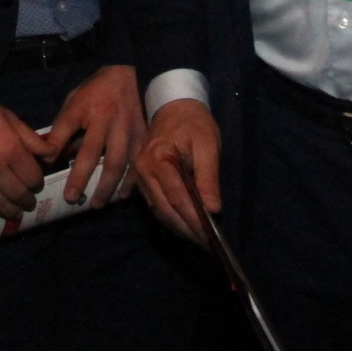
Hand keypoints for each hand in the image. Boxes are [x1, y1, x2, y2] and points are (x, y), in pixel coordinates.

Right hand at [0, 89, 54, 230]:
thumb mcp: (8, 116)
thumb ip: (30, 138)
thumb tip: (51, 154)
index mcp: (12, 149)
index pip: (33, 177)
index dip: (37, 182)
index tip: (35, 184)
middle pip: (19, 193)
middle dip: (27, 200)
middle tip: (28, 202)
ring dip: (10, 212)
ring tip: (15, 214)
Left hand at [46, 64, 143, 206]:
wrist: (129, 75)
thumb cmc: (96, 91)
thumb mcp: (74, 102)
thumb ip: (62, 128)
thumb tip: (52, 156)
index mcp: (94, 113)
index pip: (74, 137)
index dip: (61, 155)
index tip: (50, 171)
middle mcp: (114, 125)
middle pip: (104, 157)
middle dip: (88, 179)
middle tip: (74, 199)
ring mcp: (132, 132)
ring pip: (124, 164)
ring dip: (110, 186)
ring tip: (98, 203)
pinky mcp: (144, 137)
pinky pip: (139, 163)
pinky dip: (132, 181)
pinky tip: (124, 195)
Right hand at [132, 97, 220, 245]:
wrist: (173, 105)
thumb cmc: (193, 123)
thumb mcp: (207, 144)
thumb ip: (208, 177)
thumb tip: (212, 209)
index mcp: (159, 158)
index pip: (177, 196)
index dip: (193, 218)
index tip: (209, 236)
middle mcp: (143, 169)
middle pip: (164, 208)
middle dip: (186, 229)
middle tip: (207, 245)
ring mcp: (139, 175)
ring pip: (158, 210)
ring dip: (178, 227)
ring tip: (198, 240)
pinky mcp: (140, 179)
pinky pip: (154, 204)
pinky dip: (170, 218)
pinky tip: (185, 226)